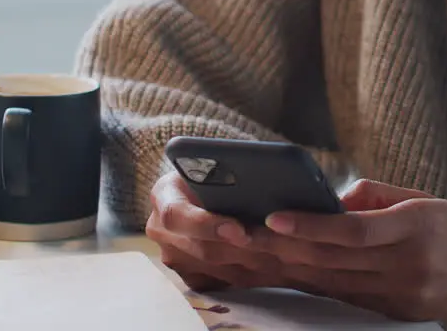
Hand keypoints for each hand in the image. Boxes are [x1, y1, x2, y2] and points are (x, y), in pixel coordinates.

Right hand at [146, 171, 283, 290]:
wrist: (201, 189)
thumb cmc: (213, 170)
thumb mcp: (214, 163)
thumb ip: (227, 173)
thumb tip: (257, 183)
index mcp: (163, 194)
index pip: (177, 215)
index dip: (208, 225)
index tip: (239, 230)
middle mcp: (161, 229)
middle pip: (203, 250)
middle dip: (243, 251)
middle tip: (277, 249)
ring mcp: (173, 256)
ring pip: (218, 270)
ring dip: (254, 267)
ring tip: (286, 260)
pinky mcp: (189, 275)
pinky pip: (223, 283)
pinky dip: (252, 276)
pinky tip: (278, 270)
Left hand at [252, 180, 446, 329]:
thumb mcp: (426, 200)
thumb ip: (377, 197)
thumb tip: (330, 200)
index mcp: (417, 228)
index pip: (354, 231)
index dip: (311, 226)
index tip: (274, 216)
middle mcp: (407, 267)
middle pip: (333, 261)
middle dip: (284, 248)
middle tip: (243, 233)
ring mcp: (400, 297)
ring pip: (331, 283)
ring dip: (289, 269)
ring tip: (252, 252)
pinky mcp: (394, 316)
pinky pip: (343, 298)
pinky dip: (312, 285)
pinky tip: (284, 272)